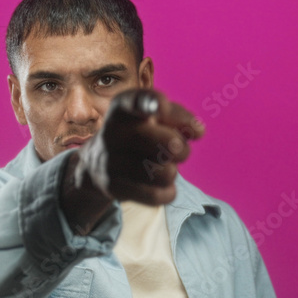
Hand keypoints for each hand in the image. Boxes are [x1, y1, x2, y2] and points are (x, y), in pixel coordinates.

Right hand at [76, 88, 204, 204]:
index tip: (162, 106)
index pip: (132, 101)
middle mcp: (111, 133)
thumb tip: (198, 131)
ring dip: (173, 172)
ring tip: (166, 169)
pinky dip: (168, 193)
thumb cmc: (139, 133)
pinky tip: (163, 186)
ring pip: (161, 173)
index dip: (149, 102)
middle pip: (153, 140)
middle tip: (181, 150)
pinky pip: (154, 195)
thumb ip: (179, 116)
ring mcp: (109, 161)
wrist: (100, 163)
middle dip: (179, 147)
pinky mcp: (113, 187)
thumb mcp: (156, 118)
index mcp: (122, 109)